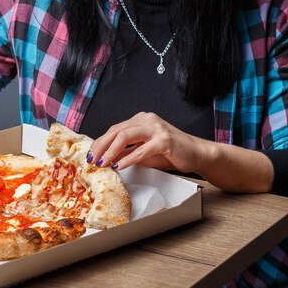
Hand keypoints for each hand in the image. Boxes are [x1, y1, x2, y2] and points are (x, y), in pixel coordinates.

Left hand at [87, 112, 210, 172]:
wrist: (197, 153)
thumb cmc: (171, 153)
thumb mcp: (144, 152)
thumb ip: (127, 152)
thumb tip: (107, 159)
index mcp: (141, 120)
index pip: (115, 129)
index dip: (100, 142)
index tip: (90, 155)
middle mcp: (147, 120)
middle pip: (117, 131)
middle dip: (101, 146)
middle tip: (92, 160)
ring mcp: (156, 128)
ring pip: (126, 136)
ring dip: (111, 151)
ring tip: (102, 163)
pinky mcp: (164, 140)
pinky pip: (141, 150)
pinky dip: (128, 159)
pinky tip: (119, 167)